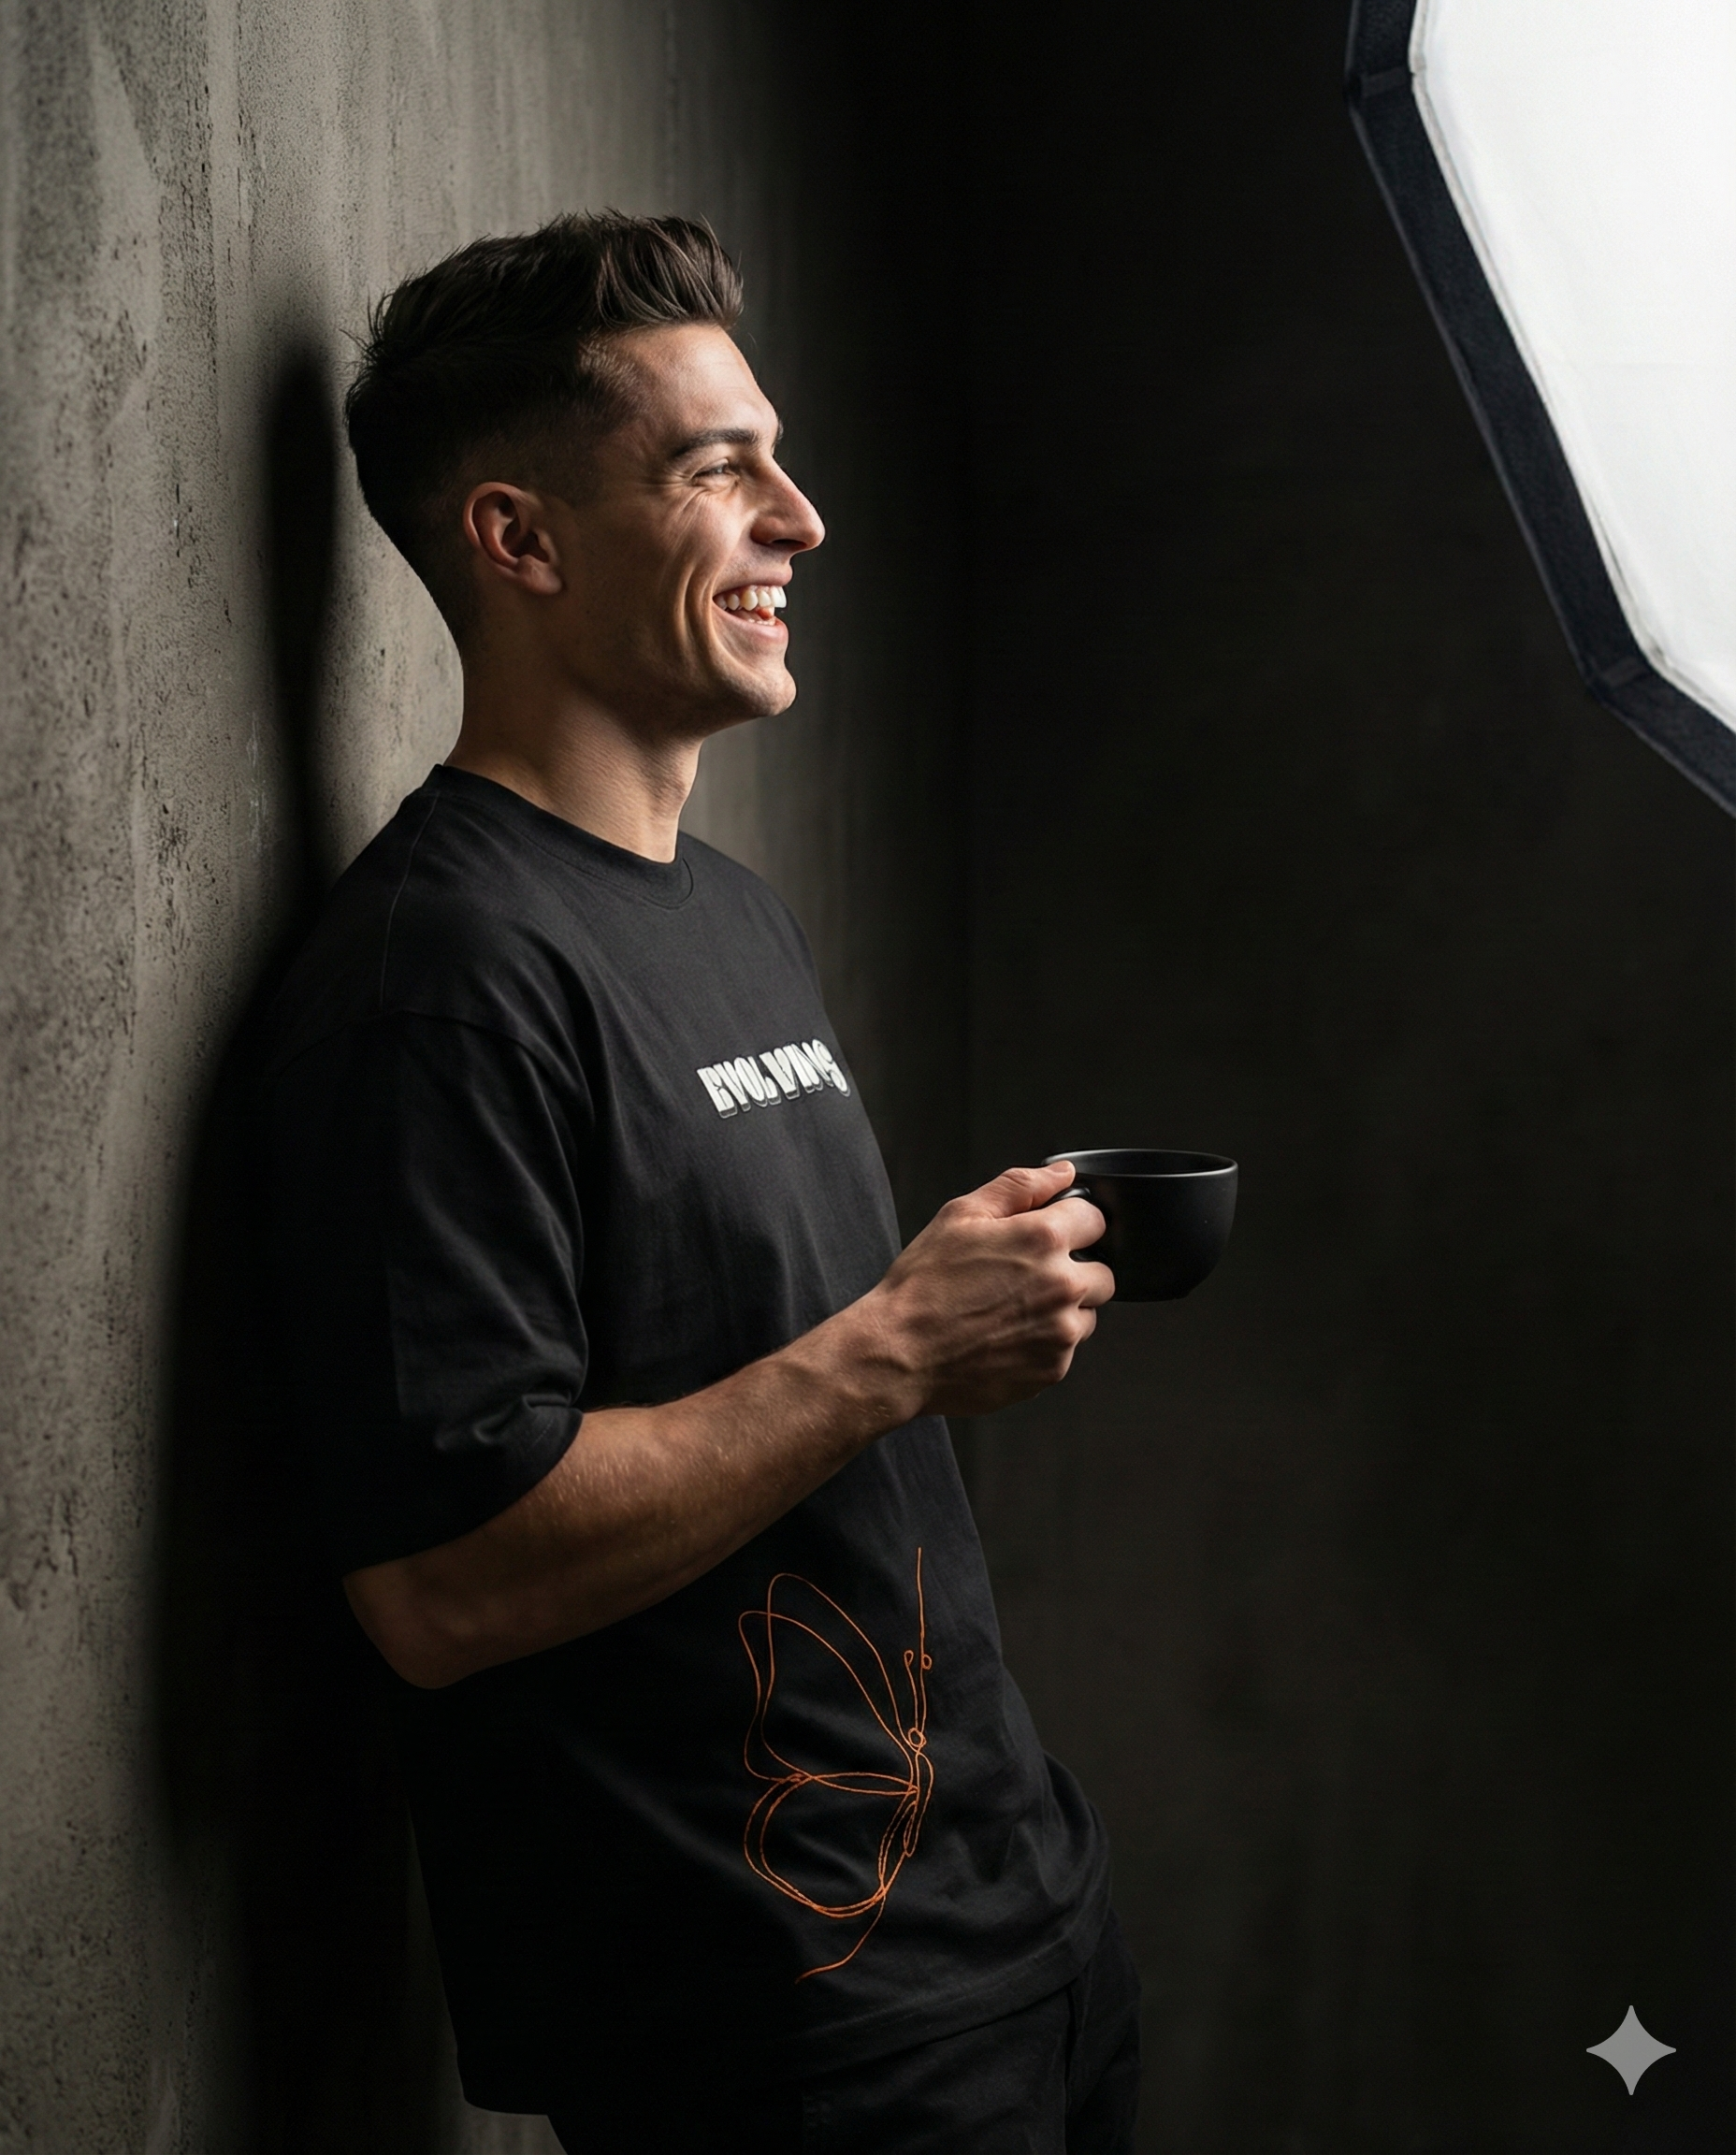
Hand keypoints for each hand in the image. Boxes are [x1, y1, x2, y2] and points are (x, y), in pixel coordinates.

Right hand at [864, 1160, 1114, 1418]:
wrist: (900, 1353)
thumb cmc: (923, 1286)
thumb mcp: (961, 1215)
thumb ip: (1019, 1187)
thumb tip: (1061, 1174)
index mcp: (1044, 1239)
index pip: (1096, 1220)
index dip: (1073, 1224)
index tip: (1054, 1235)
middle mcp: (1063, 1286)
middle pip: (1103, 1273)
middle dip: (1075, 1270)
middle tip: (1028, 1278)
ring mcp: (1061, 1333)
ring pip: (1087, 1315)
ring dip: (1063, 1311)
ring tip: (1012, 1311)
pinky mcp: (1053, 1369)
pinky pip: (1066, 1351)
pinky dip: (1044, 1344)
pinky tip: (1005, 1337)